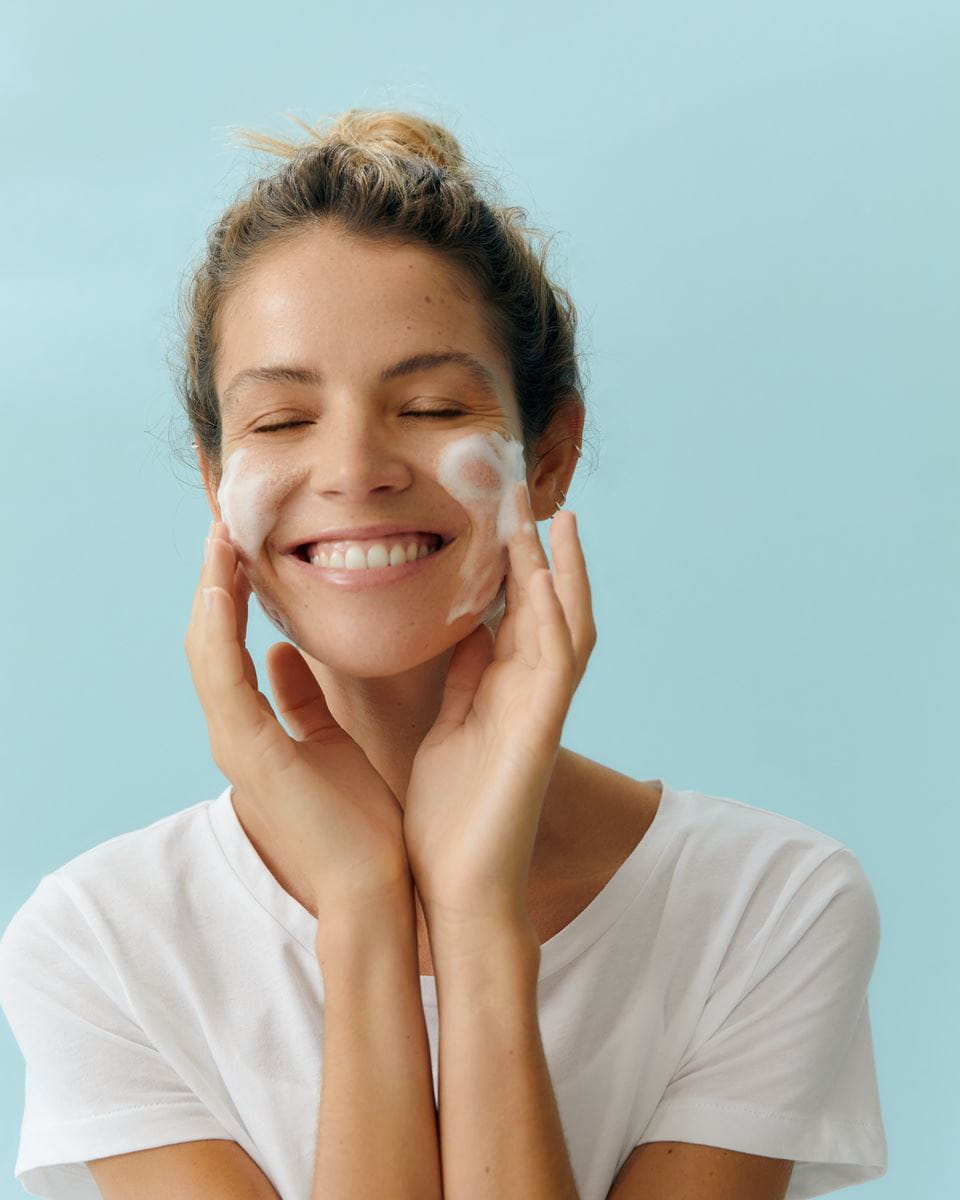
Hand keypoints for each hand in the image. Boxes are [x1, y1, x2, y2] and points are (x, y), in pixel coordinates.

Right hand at [184, 520, 408, 914]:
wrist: (374, 886)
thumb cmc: (360, 822)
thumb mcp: (329, 743)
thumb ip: (302, 699)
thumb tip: (284, 655)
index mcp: (255, 731)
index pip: (229, 649)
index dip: (230, 598)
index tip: (241, 548)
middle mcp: (236, 734)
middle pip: (209, 642)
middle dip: (213, 584)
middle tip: (223, 528)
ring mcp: (237, 745)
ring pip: (206, 652)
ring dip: (210, 593)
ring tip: (220, 541)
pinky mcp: (252, 754)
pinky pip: (224, 679)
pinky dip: (219, 632)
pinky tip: (222, 589)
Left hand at [402, 483, 596, 932]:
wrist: (456, 886)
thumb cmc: (447, 816)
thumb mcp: (447, 727)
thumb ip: (461, 679)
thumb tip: (462, 632)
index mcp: (501, 691)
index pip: (514, 613)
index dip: (510, 564)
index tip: (495, 516)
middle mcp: (528, 692)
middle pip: (545, 606)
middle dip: (540, 552)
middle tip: (525, 496)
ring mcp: (541, 708)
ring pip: (563, 620)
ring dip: (560, 567)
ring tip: (550, 515)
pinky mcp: (541, 726)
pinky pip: (559, 655)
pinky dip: (559, 608)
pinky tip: (550, 567)